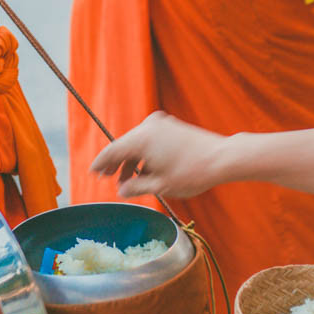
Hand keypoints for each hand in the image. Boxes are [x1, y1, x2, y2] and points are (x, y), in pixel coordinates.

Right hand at [91, 111, 227, 198]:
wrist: (222, 157)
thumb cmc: (192, 173)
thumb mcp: (160, 186)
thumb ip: (136, 187)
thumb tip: (121, 190)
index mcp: (141, 139)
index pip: (112, 150)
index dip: (100, 163)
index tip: (92, 172)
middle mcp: (148, 127)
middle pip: (123, 145)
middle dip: (115, 163)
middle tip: (106, 178)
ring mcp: (160, 124)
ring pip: (137, 142)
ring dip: (130, 160)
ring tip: (128, 180)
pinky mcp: (170, 126)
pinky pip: (149, 139)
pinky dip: (143, 154)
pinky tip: (144, 170)